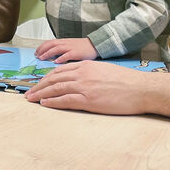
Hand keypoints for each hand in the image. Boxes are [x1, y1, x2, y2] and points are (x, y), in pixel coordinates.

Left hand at [24, 61, 147, 114]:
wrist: (141, 89)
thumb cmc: (126, 81)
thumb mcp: (104, 70)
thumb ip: (89, 73)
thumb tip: (78, 80)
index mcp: (85, 66)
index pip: (59, 70)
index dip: (46, 78)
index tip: (38, 83)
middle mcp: (82, 74)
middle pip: (53, 79)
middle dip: (39, 86)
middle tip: (28, 93)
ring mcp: (84, 86)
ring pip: (56, 89)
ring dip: (41, 94)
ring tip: (31, 99)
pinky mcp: (88, 100)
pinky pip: (65, 100)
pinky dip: (52, 102)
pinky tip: (45, 104)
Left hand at [35, 37, 98, 62]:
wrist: (95, 45)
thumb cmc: (82, 48)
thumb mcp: (70, 47)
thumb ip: (61, 51)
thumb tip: (51, 57)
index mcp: (63, 42)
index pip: (49, 42)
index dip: (41, 47)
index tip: (36, 52)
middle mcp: (65, 43)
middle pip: (50, 44)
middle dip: (42, 50)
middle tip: (36, 56)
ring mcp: (71, 47)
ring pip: (56, 48)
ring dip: (48, 53)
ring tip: (42, 58)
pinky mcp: (77, 53)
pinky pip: (67, 54)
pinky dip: (61, 58)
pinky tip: (56, 62)